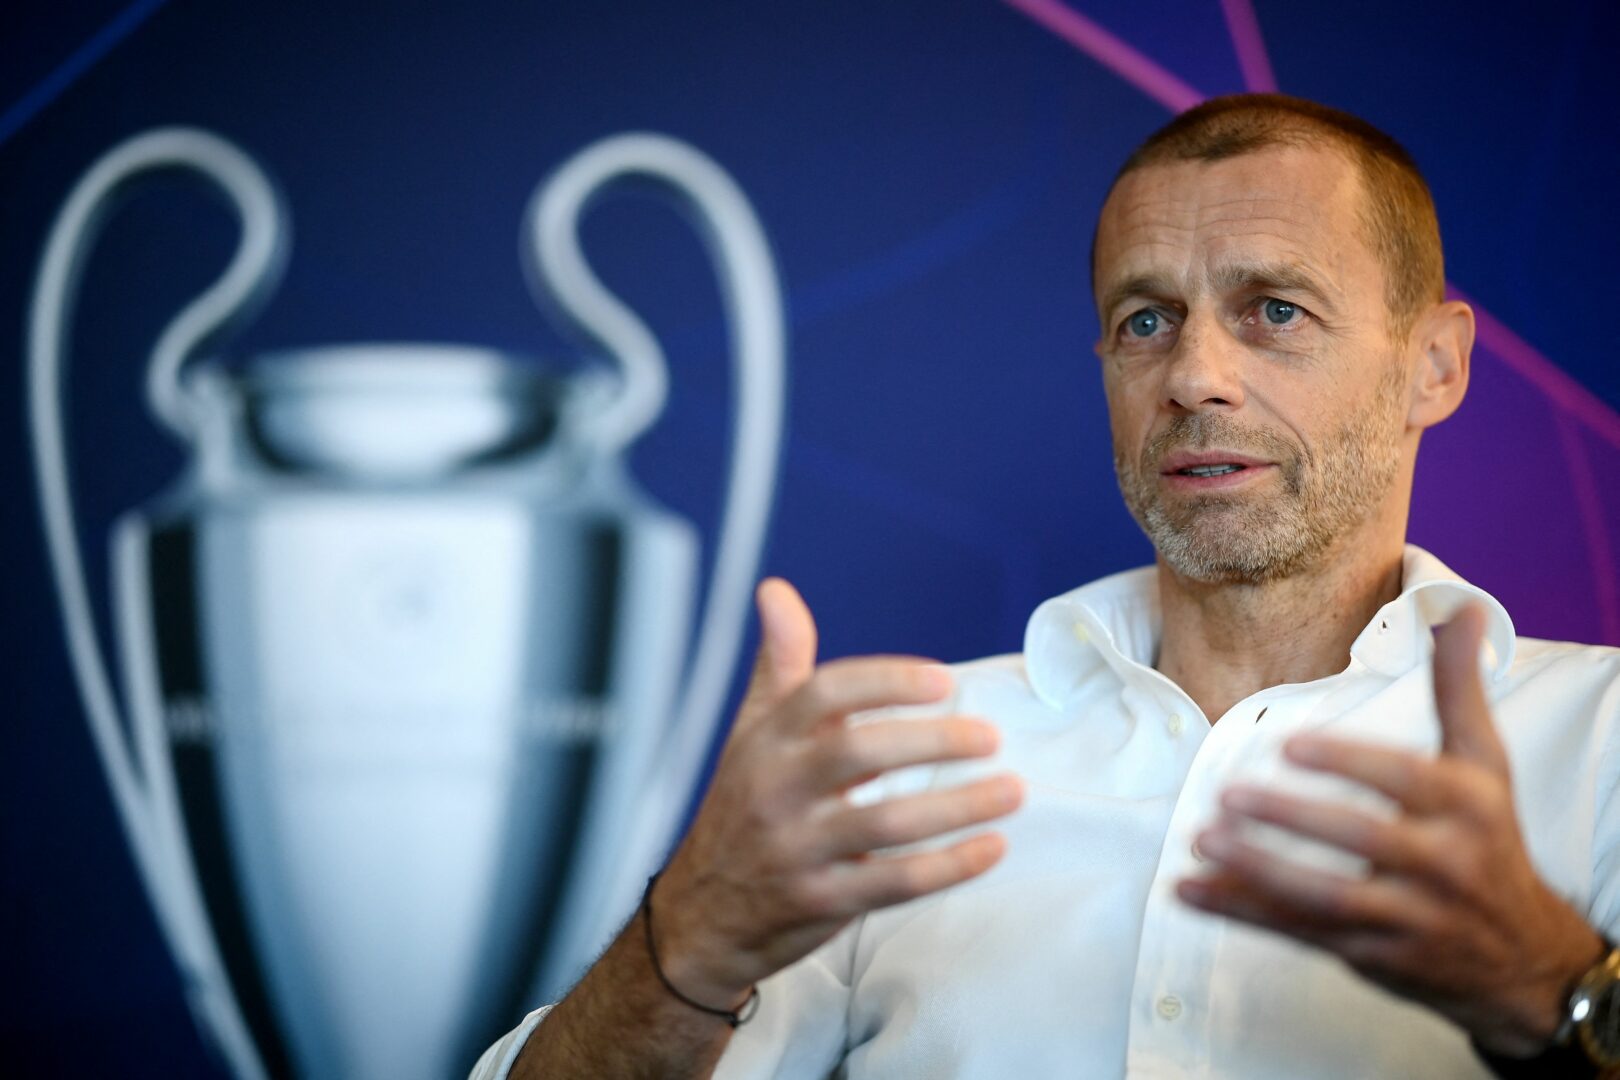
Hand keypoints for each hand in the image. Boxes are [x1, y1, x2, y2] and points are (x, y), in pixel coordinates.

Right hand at [652, 578, 1023, 1010]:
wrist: (700, 915)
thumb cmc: (742, 808)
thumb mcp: (751, 733)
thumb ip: (780, 664)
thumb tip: (776, 590)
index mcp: (766, 741)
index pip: (825, 693)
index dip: (886, 681)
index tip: (943, 681)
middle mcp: (776, 790)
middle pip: (858, 753)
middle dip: (933, 741)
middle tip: (990, 737)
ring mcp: (796, 850)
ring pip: (885, 822)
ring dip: (958, 806)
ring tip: (1013, 790)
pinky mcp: (820, 902)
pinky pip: (894, 883)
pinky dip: (949, 866)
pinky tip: (992, 847)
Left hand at [1177, 604, 1605, 1054]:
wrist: (1523, 957)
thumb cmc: (1490, 838)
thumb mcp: (1485, 762)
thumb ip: (1458, 687)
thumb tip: (1456, 605)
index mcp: (1466, 807)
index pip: (1404, 781)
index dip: (1347, 762)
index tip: (1289, 746)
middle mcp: (1444, 863)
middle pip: (1361, 838)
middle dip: (1291, 818)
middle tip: (1225, 793)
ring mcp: (1407, 917)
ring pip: (1324, 893)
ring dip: (1256, 869)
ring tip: (1200, 841)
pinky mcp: (1371, 954)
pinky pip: (1298, 930)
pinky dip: (1240, 912)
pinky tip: (1188, 890)